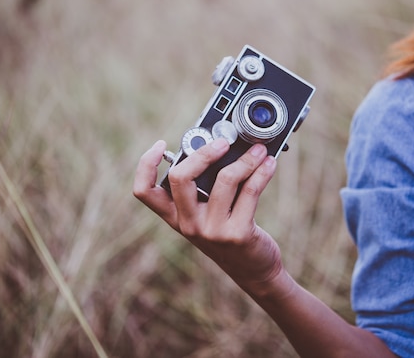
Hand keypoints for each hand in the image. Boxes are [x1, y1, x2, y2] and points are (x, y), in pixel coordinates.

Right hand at [133, 138, 282, 292]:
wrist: (253, 270)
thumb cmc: (230, 233)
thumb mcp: (208, 214)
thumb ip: (205, 187)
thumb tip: (220, 146)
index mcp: (175, 216)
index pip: (144, 192)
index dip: (145, 165)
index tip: (160, 144)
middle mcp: (188, 224)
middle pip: (180, 178)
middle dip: (202, 153)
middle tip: (223, 142)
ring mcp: (211, 231)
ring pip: (224, 180)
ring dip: (246, 159)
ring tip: (258, 150)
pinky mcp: (237, 234)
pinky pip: (250, 191)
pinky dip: (261, 172)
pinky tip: (269, 164)